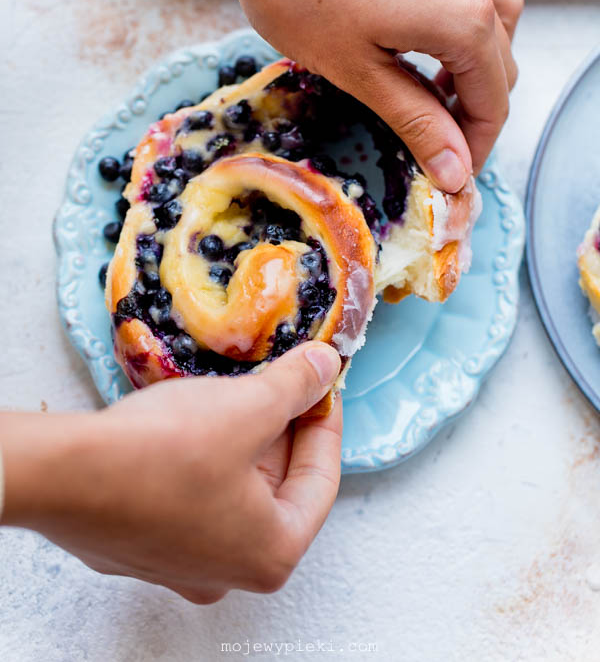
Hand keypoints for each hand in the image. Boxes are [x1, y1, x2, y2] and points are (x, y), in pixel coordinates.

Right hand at [0, 342, 341, 602]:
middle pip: (276, 487)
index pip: (321, 480)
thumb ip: (296, 387)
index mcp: (271, 554)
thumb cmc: (165, 452)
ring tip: (240, 391)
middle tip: (282, 380)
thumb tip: (326, 366)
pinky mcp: (141, 543)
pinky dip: (203, 456)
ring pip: (232, 490)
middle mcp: (227, 572)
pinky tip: (192, 419)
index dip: (325, 422)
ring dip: (242, 439)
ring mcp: (179, 563)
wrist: (62, 474)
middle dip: (282, 428)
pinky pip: (191, 494)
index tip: (322, 384)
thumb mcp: (247, 408)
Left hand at [224, 0, 521, 192]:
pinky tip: (430, 24)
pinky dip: (463, 12)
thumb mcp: (359, 73)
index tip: (449, 175)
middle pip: (498, 64)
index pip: (493, 102)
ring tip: (435, 92)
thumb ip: (416, 122)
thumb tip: (456, 171)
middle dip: (474, 111)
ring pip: (495, 20)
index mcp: (464, 21)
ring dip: (476, 63)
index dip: (473, 147)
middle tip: (433, 144)